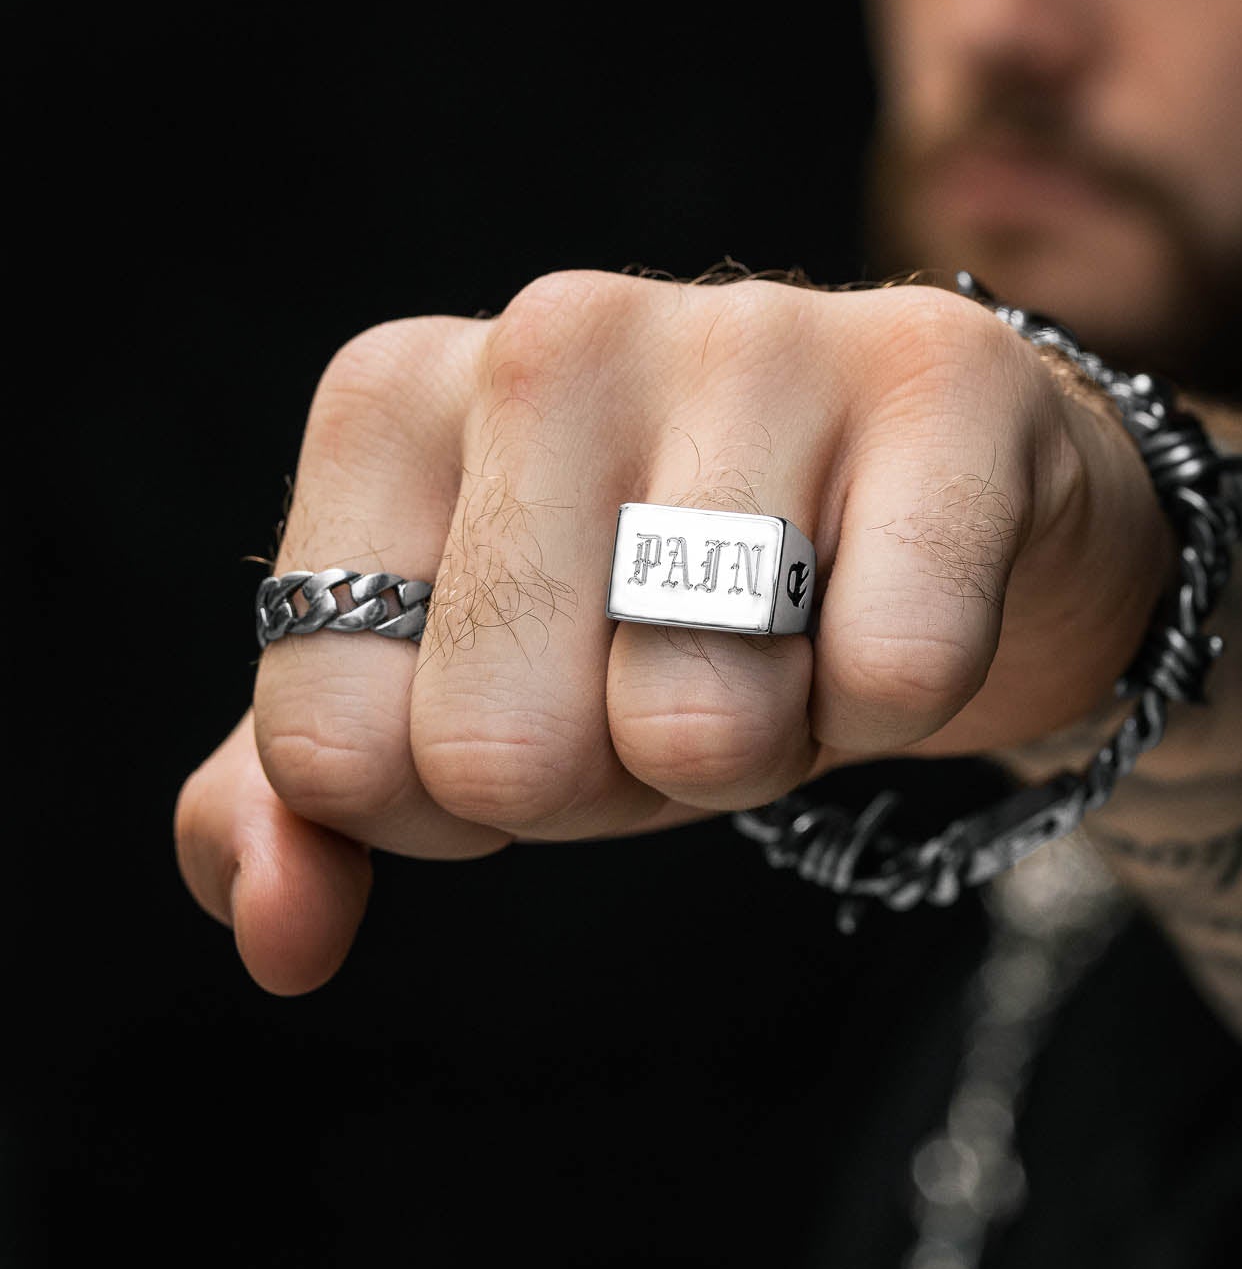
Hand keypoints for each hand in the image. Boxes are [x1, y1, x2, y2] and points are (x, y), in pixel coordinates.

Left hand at [176, 271, 1169, 991]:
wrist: (925, 502)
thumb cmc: (665, 600)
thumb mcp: (468, 689)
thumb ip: (324, 799)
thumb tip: (277, 934)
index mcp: (391, 398)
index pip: (332, 743)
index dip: (450, 797)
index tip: (540, 700)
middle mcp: (551, 334)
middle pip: (502, 754)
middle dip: (608, 777)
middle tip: (674, 671)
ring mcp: (750, 336)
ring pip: (700, 726)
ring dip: (760, 747)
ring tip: (787, 634)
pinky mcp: (937, 376)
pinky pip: (893, 676)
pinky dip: (898, 705)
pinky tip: (893, 596)